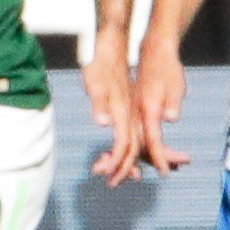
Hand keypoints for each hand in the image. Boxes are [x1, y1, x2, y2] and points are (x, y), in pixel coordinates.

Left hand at [84, 38, 141, 184]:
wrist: (112, 45)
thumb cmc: (100, 64)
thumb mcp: (95, 81)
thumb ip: (100, 102)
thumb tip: (104, 122)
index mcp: (125, 113)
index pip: (126, 145)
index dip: (120, 165)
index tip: (114, 180)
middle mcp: (132, 114)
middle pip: (134, 148)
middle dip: (125, 168)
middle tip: (112, 184)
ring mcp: (131, 111)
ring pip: (135, 142)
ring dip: (126, 160)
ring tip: (110, 172)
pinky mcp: (128, 108)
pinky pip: (130, 133)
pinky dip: (124, 147)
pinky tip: (113, 152)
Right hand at [134, 43, 191, 175]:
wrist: (155, 52)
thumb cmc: (167, 68)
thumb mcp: (175, 85)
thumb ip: (172, 103)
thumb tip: (171, 117)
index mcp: (147, 109)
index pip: (152, 140)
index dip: (159, 158)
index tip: (165, 172)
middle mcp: (137, 114)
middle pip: (143, 146)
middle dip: (157, 160)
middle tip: (176, 169)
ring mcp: (135, 113)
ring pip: (141, 141)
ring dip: (155, 155)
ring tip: (176, 164)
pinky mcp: (137, 111)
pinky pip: (141, 133)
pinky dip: (152, 145)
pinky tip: (165, 149)